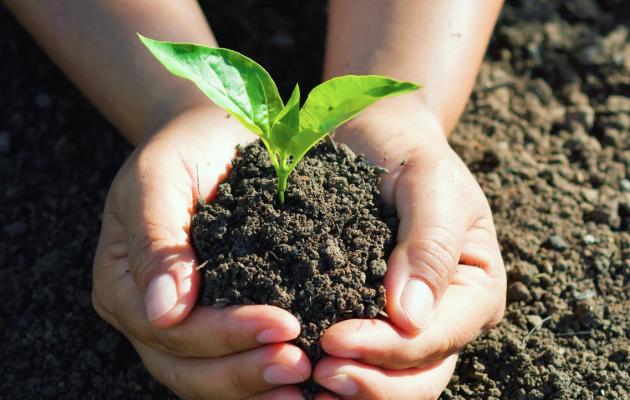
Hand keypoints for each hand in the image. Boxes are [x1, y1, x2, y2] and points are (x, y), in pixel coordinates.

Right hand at [92, 105, 310, 399]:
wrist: (212, 138)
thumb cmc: (184, 149)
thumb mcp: (158, 177)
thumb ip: (156, 240)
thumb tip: (165, 312)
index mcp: (123, 282)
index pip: (168, 329)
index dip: (221, 334)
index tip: (281, 324)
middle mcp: (148, 313)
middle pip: (186, 366)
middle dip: (243, 371)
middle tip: (298, 364)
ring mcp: (181, 323)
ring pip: (207, 377)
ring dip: (255, 386)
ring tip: (305, 379)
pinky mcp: (216, 320)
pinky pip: (233, 361)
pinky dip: (262, 377)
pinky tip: (303, 379)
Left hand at [312, 100, 506, 398]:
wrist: (375, 133)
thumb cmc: (406, 150)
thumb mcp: (428, 180)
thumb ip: (428, 244)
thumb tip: (410, 317)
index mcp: (474, 286)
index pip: (435, 337)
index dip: (387, 348)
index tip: (333, 339)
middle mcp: (446, 314)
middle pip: (419, 375)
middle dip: (371, 383)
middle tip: (319, 374)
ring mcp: (408, 320)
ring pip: (392, 379)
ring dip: (352, 388)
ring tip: (306, 382)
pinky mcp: (370, 313)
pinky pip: (360, 355)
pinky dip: (336, 368)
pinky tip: (299, 370)